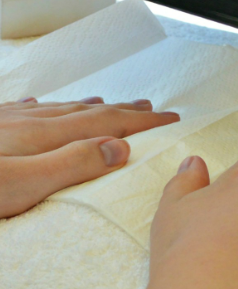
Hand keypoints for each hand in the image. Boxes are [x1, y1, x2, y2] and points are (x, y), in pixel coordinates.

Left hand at [0, 97, 178, 217]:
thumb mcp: (18, 184)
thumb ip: (69, 164)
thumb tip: (120, 148)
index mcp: (41, 136)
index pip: (103, 124)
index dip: (140, 122)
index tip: (170, 119)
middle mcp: (27, 123)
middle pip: (84, 113)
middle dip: (121, 111)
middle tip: (150, 107)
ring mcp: (4, 122)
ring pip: (56, 110)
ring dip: (88, 108)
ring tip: (107, 104)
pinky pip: (23, 111)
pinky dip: (42, 109)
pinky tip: (39, 105)